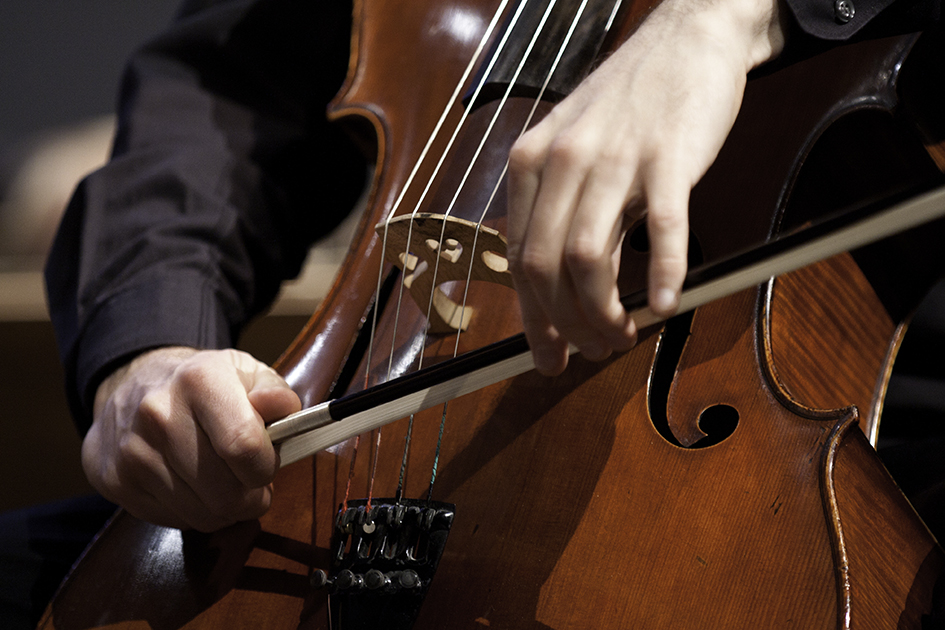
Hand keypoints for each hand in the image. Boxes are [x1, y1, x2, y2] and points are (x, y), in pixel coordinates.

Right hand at [83, 347, 300, 531]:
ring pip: (203, 516)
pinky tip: (194, 487)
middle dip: (252, 498)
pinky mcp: (115, 481)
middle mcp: (159, 415)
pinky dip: (194, 512)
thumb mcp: (245, 372)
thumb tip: (283, 408)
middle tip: (252, 483)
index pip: (243, 446)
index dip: (266, 466)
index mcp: (200, 380)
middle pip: (226, 493)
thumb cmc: (204, 385)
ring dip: (226, 510)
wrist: (133, 384)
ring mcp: (133, 452)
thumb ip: (274, 391)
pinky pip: (175, 521)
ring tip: (226, 485)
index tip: (267, 463)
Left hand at [506, 0, 784, 374]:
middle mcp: (562, 161)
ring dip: (603, 314)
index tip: (549, 356)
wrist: (686, 37)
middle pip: (545, 268)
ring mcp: (614, 158)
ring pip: (588, 260)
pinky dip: (663, 276)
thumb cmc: (630, 101)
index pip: (519, 260)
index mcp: (531, 163)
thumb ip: (564, 213)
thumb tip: (563, 287)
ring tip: (624, 335)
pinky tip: (668, 305)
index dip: (532, 320)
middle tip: (593, 351)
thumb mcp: (574, 150)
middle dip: (565, 326)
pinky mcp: (668, 156)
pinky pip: (662, 229)